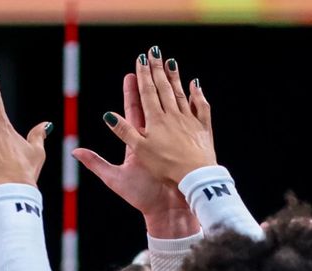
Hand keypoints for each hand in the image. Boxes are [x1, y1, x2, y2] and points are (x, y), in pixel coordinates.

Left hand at [74, 73, 195, 238]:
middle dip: (149, 84)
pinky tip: (192, 92)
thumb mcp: (115, 178)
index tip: (131, 75)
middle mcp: (152, 140)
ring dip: (168, 90)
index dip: (131, 93)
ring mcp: (168, 143)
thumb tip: (74, 152)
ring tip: (169, 70)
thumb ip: (95, 163)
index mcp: (136, 144)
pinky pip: (185, 123)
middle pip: (150, 106)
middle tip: (149, 63)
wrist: (167, 211)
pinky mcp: (182, 148)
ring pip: (168, 110)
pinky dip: (188, 107)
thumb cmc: (141, 197)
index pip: (132, 113)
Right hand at [101, 48, 214, 186]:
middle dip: (157, 69)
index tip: (140, 60)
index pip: (147, 92)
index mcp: (156, 120)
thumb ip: (124, 132)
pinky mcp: (202, 128)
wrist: (195, 176)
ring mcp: (189, 120)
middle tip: (154, 52)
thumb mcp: (140, 150)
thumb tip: (109, 116)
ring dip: (175, 77)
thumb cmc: (166, 166)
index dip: (143, 75)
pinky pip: (201, 107)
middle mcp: (173, 115)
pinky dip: (197, 94)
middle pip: (163, 88)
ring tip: (171, 62)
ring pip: (181, 93)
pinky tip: (195, 84)